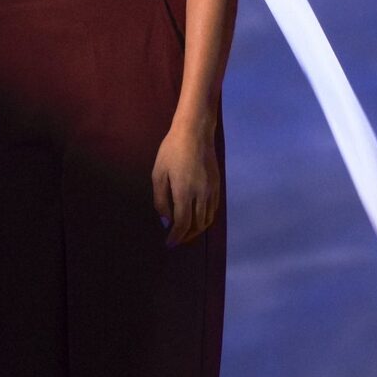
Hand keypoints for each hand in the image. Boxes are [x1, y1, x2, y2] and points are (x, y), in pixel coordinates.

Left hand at [152, 123, 221, 246]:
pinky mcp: (217, 185)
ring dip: (196, 230)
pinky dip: (205, 219)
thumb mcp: (158, 174)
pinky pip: (213, 210)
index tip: (169, 243)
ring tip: (185, 232)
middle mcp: (201, 195)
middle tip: (175, 240)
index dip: (176, 237)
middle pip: (197, 226)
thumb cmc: (172, 150)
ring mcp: (212, 191)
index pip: (182, 224)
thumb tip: (166, 221)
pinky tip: (196, 217)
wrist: (195, 132)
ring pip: (207, 220)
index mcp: (185, 193)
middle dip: (186, 236)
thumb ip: (161, 200)